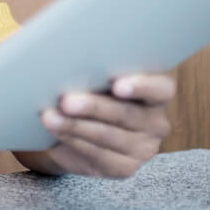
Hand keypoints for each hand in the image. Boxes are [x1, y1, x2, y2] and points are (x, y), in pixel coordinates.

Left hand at [31, 73, 174, 177]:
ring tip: (49, 116)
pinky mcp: (124, 167)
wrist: (81, 124)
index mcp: (157, 92)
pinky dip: (72, 141)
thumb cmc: (89, 85)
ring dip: (75, 126)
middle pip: (126, 114)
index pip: (160, 88)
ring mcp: (142, 148)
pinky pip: (97, 156)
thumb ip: (88, 59)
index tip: (117, 84)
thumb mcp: (93, 70)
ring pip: (106, 136)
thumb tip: (49, 42)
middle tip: (66, 99)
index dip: (142, 85)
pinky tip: (56, 130)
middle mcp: (156, 122)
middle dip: (93, 107)